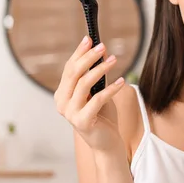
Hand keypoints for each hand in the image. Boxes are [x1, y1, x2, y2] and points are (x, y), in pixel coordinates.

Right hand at [54, 36, 125, 152]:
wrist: (107, 143)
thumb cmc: (102, 117)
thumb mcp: (98, 93)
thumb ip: (96, 76)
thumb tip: (101, 52)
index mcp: (62, 94)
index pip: (69, 68)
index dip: (79, 53)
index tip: (89, 39)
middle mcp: (62, 103)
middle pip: (74, 73)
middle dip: (88, 57)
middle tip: (102, 46)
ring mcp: (70, 113)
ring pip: (84, 84)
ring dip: (100, 69)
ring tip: (114, 59)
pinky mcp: (82, 122)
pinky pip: (97, 100)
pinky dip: (110, 89)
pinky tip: (121, 81)